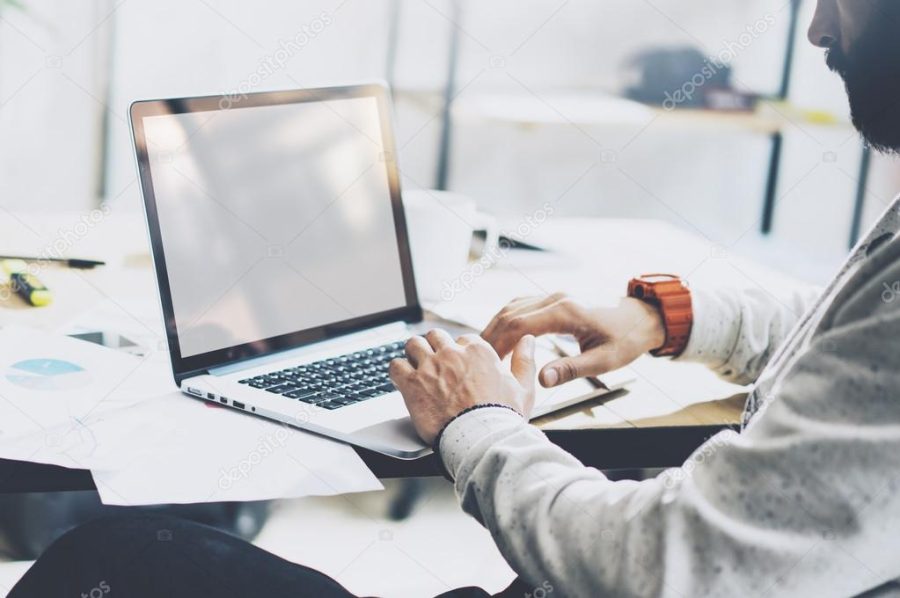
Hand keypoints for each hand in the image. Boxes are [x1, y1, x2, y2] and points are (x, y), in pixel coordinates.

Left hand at [389, 329, 535, 444]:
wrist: (481, 440)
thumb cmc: (502, 418)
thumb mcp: (523, 388)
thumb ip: (524, 361)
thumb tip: (528, 340)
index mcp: (478, 351)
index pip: (463, 339)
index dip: (460, 352)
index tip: (459, 367)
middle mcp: (452, 353)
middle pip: (435, 337)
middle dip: (434, 348)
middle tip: (435, 365)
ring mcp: (430, 366)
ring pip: (413, 345)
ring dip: (414, 355)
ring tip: (416, 368)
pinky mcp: (412, 383)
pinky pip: (395, 365)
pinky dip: (397, 371)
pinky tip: (402, 380)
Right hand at [481, 293, 664, 387]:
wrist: (644, 317)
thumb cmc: (627, 339)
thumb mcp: (604, 360)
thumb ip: (571, 369)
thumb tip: (540, 379)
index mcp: (566, 311)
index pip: (520, 325)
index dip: (499, 344)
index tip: (487, 364)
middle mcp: (556, 298)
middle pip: (510, 313)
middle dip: (491, 336)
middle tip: (476, 360)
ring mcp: (554, 296)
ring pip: (513, 306)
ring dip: (495, 327)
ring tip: (484, 351)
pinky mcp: (554, 299)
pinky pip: (522, 305)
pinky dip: (506, 320)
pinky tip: (500, 336)